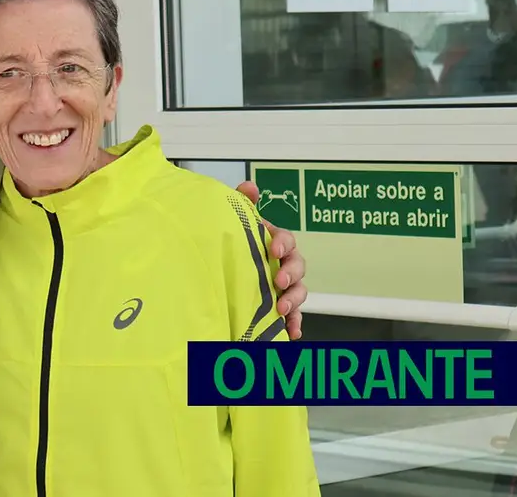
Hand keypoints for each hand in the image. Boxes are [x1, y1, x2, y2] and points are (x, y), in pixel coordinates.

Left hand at [236, 181, 307, 339]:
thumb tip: (250, 186)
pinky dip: (294, 323)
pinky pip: (293, 316)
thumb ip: (242, 204)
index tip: (274, 250)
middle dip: (291, 274)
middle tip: (278, 282)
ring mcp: (283, 286)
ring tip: (281, 309)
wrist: (218, 273)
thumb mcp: (234, 224)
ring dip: (293, 300)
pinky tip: (291, 332)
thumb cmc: (231, 245)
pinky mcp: (280, 307)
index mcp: (273, 242)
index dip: (283, 243)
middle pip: (298, 266)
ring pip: (298, 291)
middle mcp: (282, 264)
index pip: (286, 239)